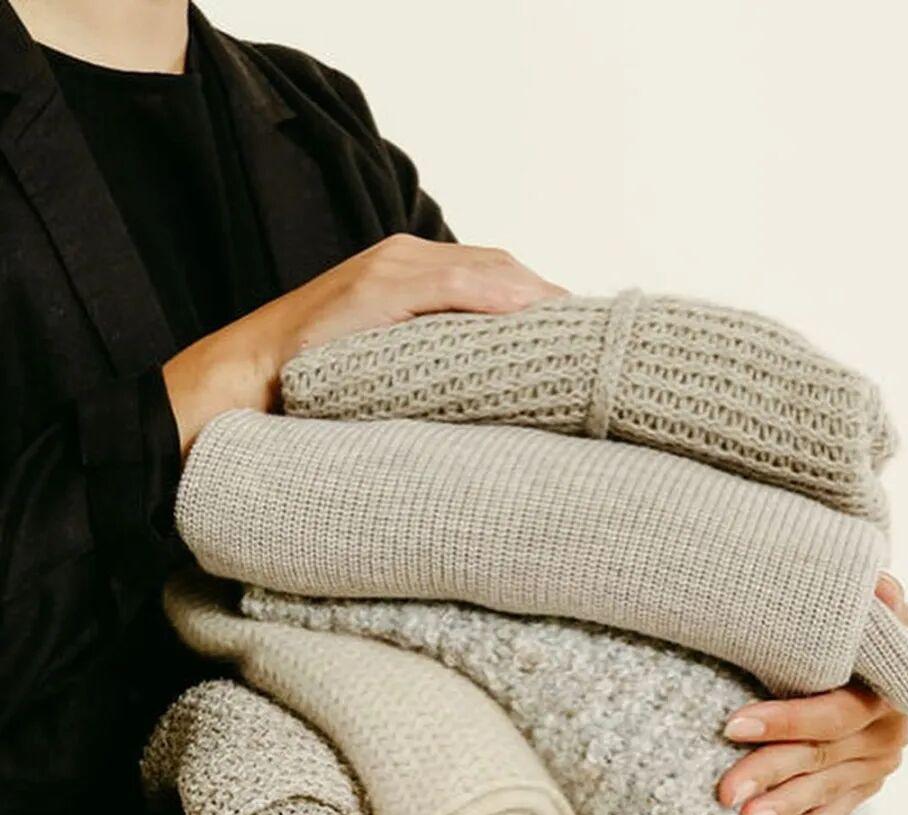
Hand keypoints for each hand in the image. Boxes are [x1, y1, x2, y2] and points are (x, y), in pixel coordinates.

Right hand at [164, 234, 565, 455]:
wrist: (244, 380)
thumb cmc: (313, 387)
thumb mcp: (386, 368)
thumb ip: (432, 361)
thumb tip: (490, 392)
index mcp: (408, 274)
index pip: (494, 275)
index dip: (540, 301)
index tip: (579, 335)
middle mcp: (404, 259)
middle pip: (502, 268)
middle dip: (550, 299)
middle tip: (594, 338)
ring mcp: (391, 270)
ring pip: (487, 270)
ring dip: (538, 297)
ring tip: (579, 334)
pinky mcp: (378, 288)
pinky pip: (454, 285)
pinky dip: (498, 297)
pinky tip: (533, 316)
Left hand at [715, 573, 907, 814]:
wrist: (876, 655)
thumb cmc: (848, 626)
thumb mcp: (858, 610)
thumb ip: (870, 600)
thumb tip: (878, 585)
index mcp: (888, 689)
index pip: (833, 714)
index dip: (784, 722)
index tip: (729, 725)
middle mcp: (888, 732)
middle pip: (820, 757)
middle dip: (768, 772)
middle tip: (724, 791)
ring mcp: (877, 766)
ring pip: (822, 793)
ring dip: (779, 810)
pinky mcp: (862, 790)